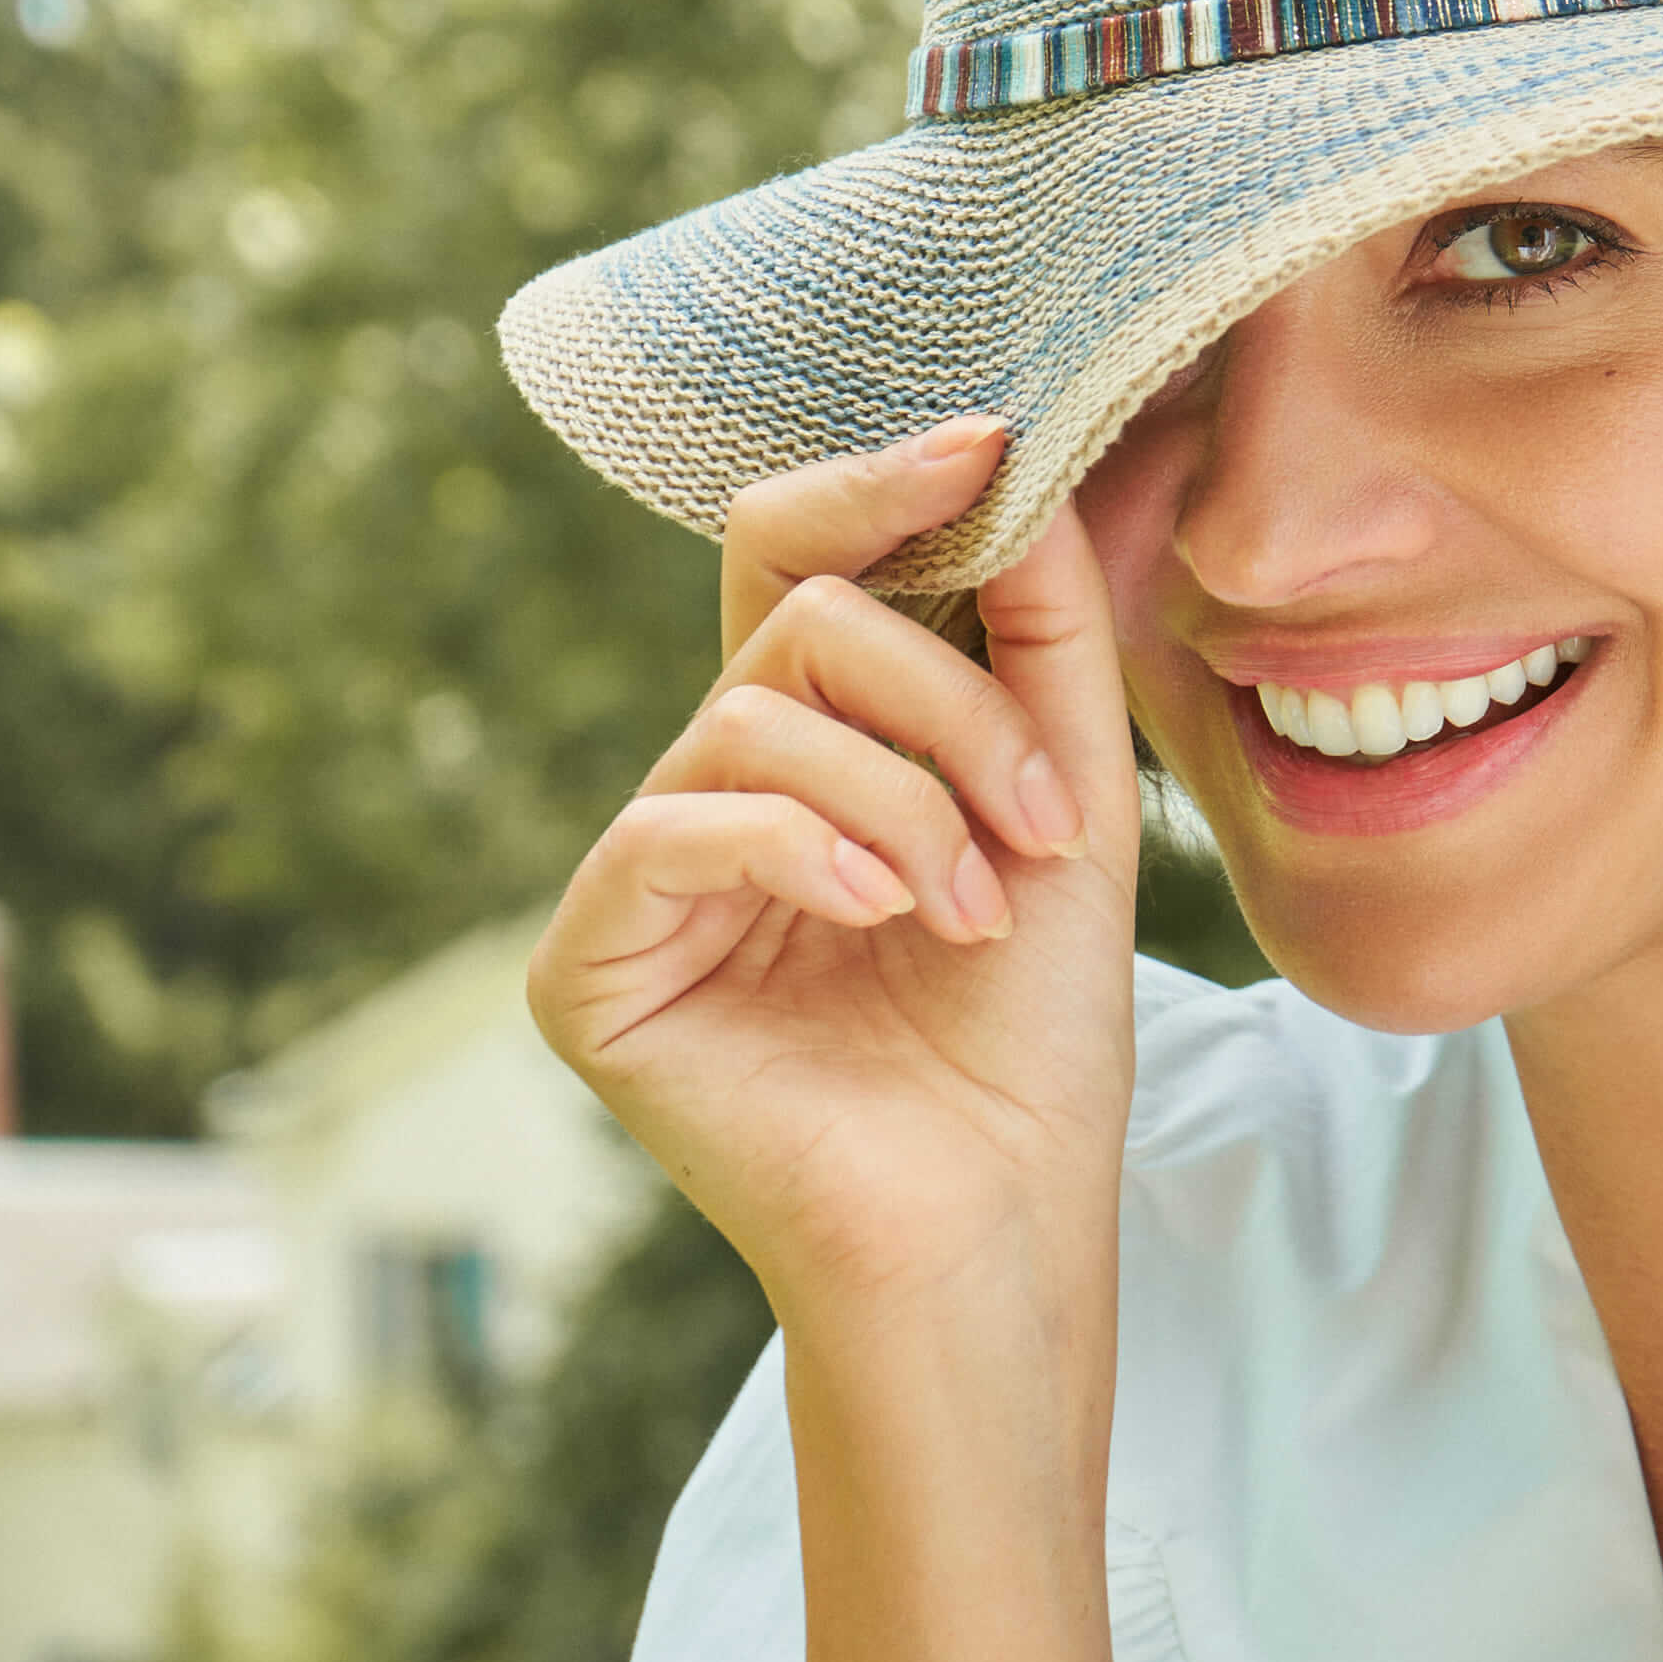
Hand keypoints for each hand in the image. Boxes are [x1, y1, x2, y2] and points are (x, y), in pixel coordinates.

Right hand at [529, 422, 1144, 1361]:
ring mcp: (644, 876)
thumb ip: (1041, 631)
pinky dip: (798, 847)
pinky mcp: (591, 967)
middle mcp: (714, 789)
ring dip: (903, 798)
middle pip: (794, 616)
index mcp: (817, 743)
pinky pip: (671, 825)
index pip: (798, 556)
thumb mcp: (1071, 796)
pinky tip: (875, 912)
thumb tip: (1010, 457)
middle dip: (947, 702)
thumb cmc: (1035, 1030)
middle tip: (1041, 824)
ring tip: (971, 907)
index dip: (875, 485)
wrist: (999, 1218)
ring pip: (752, 715)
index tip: (987, 443)